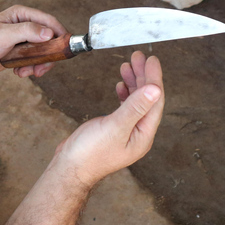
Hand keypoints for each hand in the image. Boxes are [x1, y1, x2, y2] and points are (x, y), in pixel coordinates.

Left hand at [0, 5, 67, 77]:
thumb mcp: (4, 35)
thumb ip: (27, 32)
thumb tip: (49, 33)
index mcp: (21, 15)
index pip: (48, 21)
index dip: (60, 33)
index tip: (66, 47)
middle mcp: (24, 26)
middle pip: (49, 39)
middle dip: (48, 54)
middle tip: (43, 67)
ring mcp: (21, 41)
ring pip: (42, 53)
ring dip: (38, 64)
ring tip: (27, 72)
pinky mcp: (18, 54)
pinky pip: (33, 61)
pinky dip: (30, 69)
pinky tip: (19, 73)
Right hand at [54, 51, 163, 186]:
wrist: (70, 168)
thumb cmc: (90, 153)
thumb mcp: (114, 127)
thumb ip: (135, 107)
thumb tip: (155, 89)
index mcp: (143, 135)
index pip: (154, 101)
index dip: (153, 78)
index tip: (151, 60)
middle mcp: (138, 133)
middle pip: (147, 99)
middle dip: (144, 76)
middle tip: (138, 56)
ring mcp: (127, 132)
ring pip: (136, 101)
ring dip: (134, 82)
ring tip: (128, 64)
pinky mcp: (114, 130)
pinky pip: (126, 107)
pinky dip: (125, 93)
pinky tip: (121, 85)